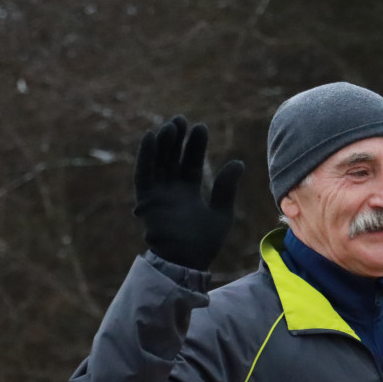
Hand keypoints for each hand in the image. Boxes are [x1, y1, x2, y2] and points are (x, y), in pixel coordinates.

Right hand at [133, 115, 244, 270]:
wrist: (185, 261)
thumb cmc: (204, 243)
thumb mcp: (221, 212)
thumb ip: (226, 188)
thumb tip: (239, 161)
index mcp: (188, 193)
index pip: (191, 164)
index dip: (195, 146)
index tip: (200, 128)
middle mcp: (171, 191)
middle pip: (173, 159)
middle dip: (177, 140)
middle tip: (182, 119)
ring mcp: (158, 194)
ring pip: (158, 163)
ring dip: (163, 143)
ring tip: (171, 125)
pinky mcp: (146, 199)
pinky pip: (143, 174)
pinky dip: (145, 155)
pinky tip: (151, 137)